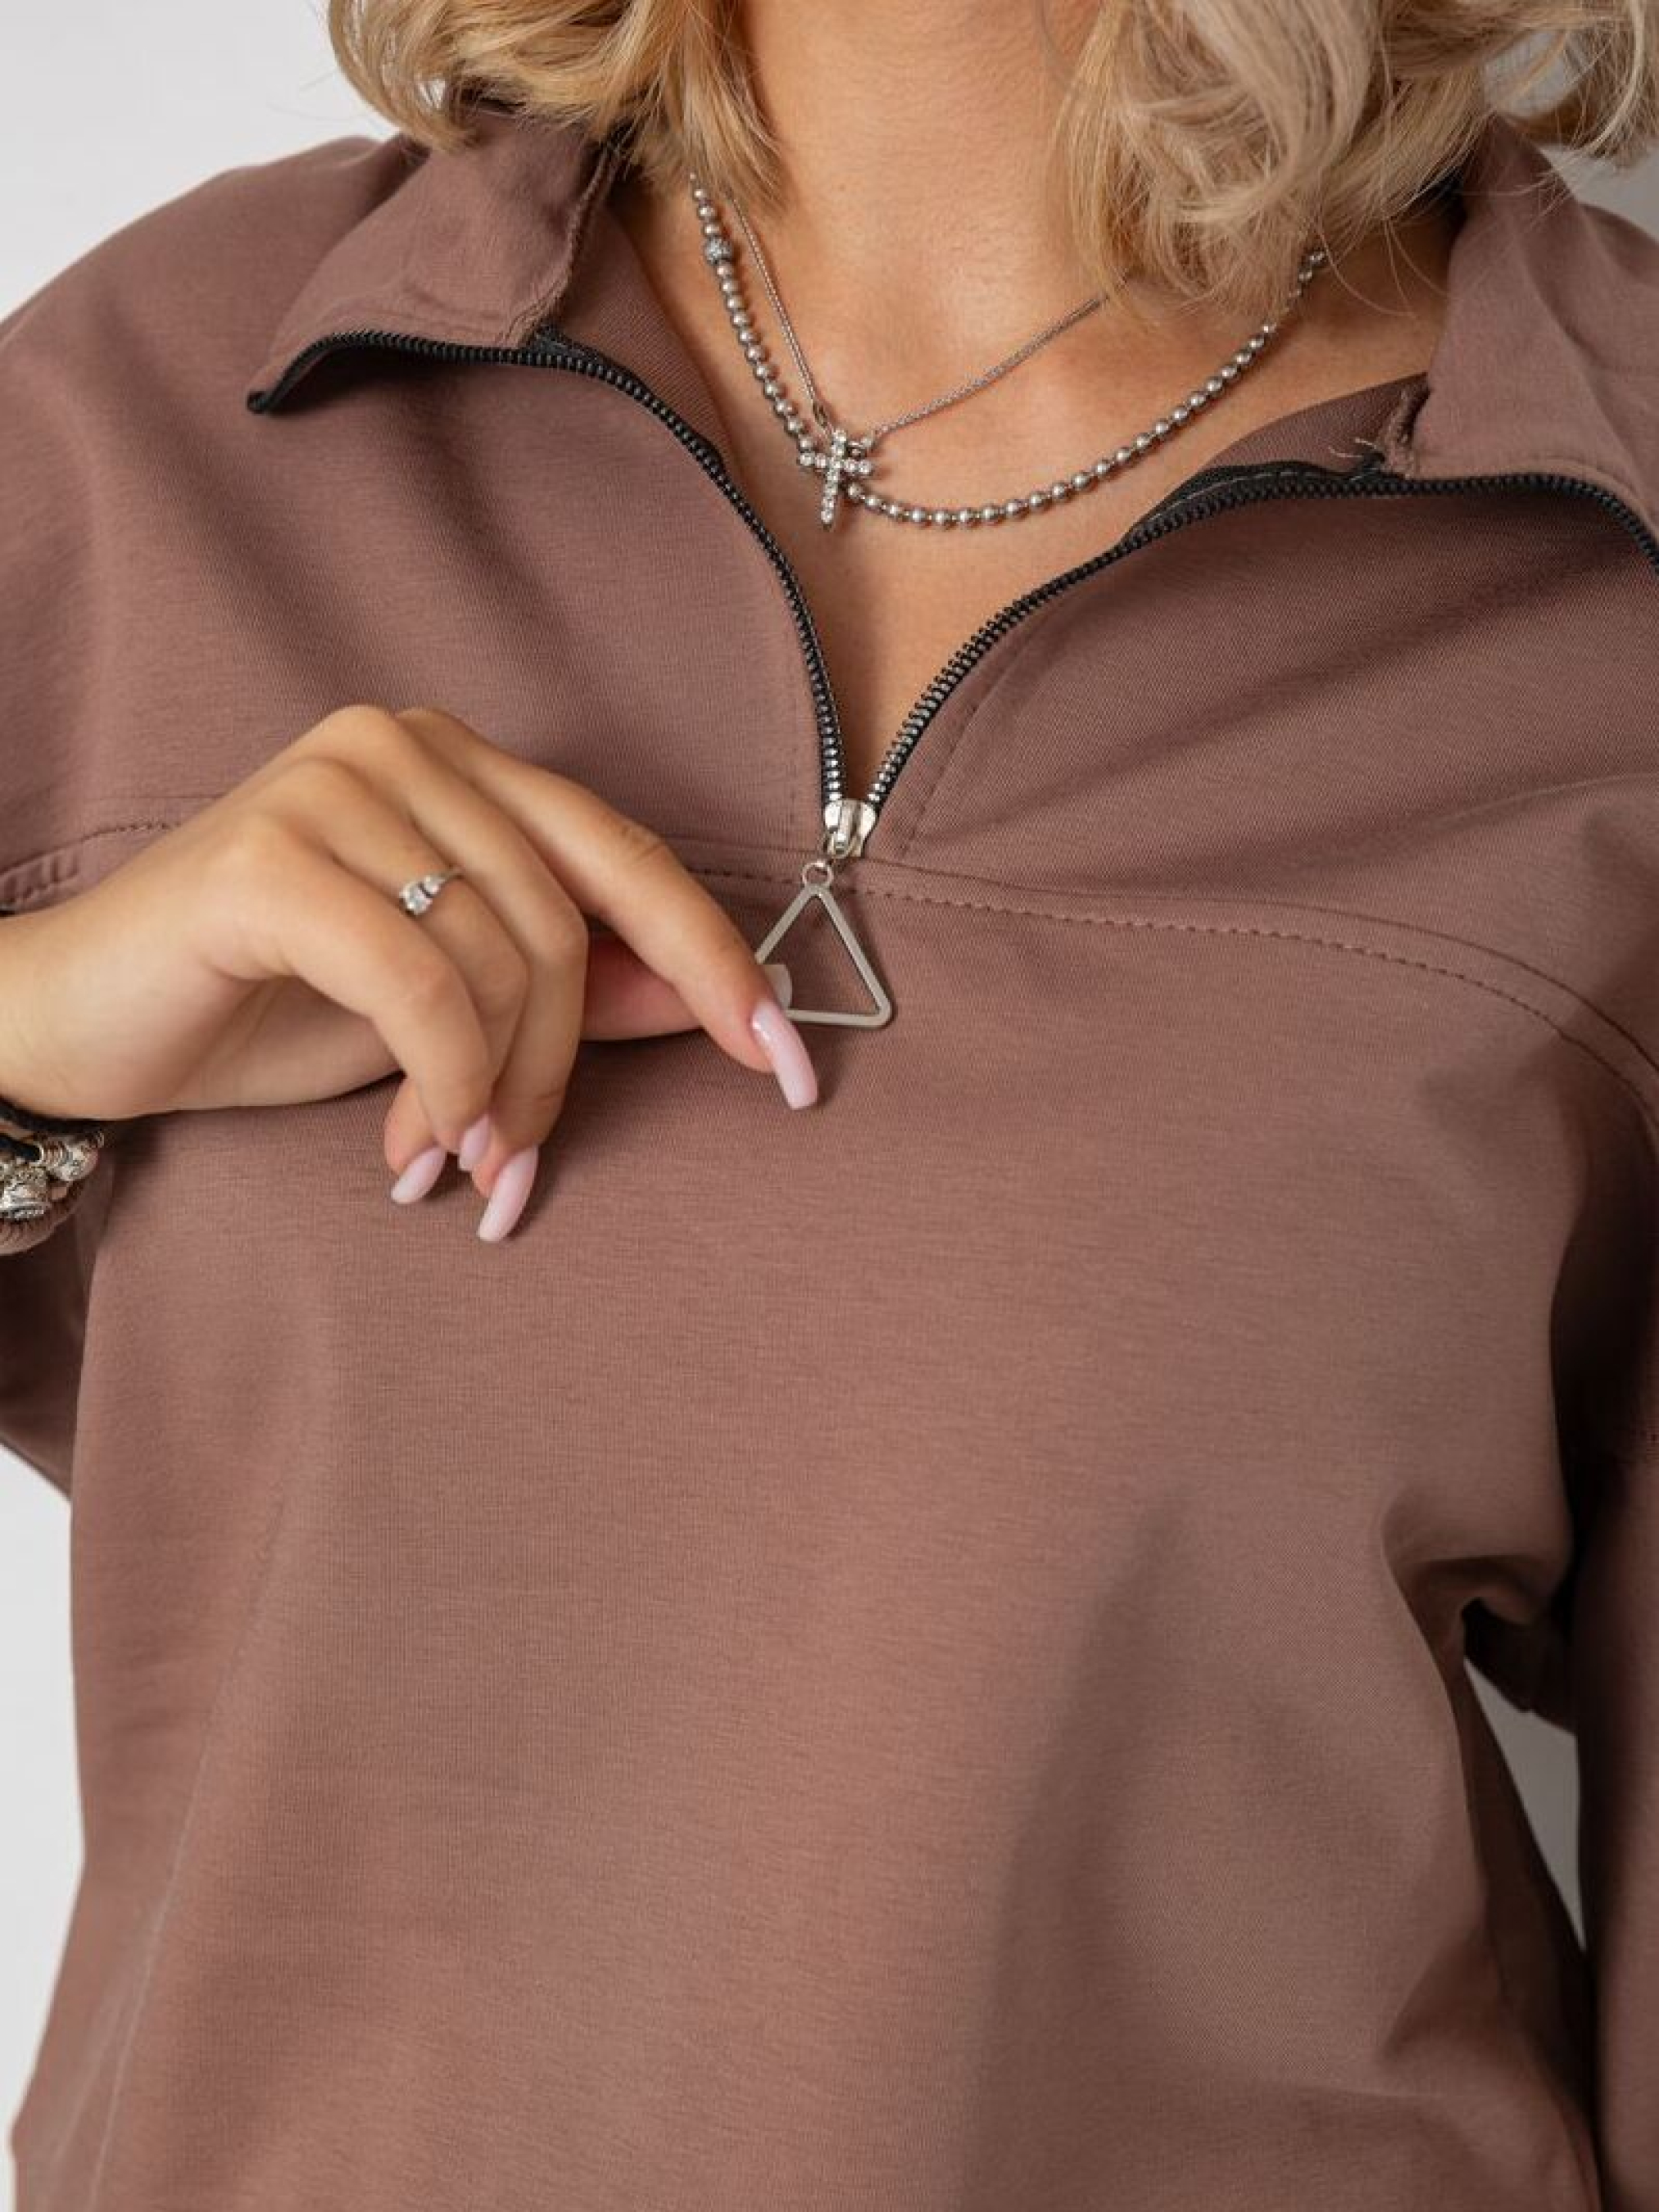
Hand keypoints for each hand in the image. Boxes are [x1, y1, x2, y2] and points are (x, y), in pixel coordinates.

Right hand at [0, 704, 815, 1239]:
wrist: (85, 1024)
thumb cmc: (267, 1006)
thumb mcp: (452, 1008)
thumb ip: (576, 988)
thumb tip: (718, 1002)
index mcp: (461, 766)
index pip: (630, 859)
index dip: (723, 964)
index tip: (791, 1068)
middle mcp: (405, 747)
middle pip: (569, 919)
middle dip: (564, 1069)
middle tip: (517, 1171)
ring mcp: (333, 783)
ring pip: (501, 952)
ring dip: (495, 1091)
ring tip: (451, 1163)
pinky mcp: (269, 853)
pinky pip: (417, 978)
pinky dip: (440, 1077)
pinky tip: (411, 1143)